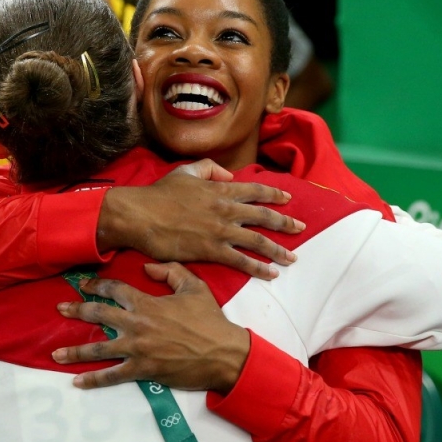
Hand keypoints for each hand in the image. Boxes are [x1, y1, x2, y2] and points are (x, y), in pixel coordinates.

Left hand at [52, 262, 249, 392]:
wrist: (223, 353)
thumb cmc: (210, 320)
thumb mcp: (194, 286)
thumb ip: (170, 271)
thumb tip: (146, 267)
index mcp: (147, 302)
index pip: (114, 290)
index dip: (96, 285)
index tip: (83, 286)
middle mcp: (137, 324)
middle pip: (98, 315)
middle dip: (76, 311)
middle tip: (60, 310)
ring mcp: (137, 349)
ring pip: (99, 348)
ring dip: (75, 351)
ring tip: (56, 354)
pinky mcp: (142, 370)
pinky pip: (112, 375)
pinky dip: (94, 380)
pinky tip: (78, 382)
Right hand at [99, 159, 304, 279]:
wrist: (141, 215)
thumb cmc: (158, 194)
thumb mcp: (185, 171)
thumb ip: (209, 168)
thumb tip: (228, 174)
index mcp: (220, 189)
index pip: (256, 190)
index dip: (274, 195)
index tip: (288, 199)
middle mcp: (226, 209)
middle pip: (264, 216)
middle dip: (286, 223)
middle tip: (300, 228)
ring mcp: (221, 231)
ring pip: (258, 241)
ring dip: (278, 250)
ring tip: (292, 258)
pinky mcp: (212, 250)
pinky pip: (242, 261)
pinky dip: (258, 268)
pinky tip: (271, 273)